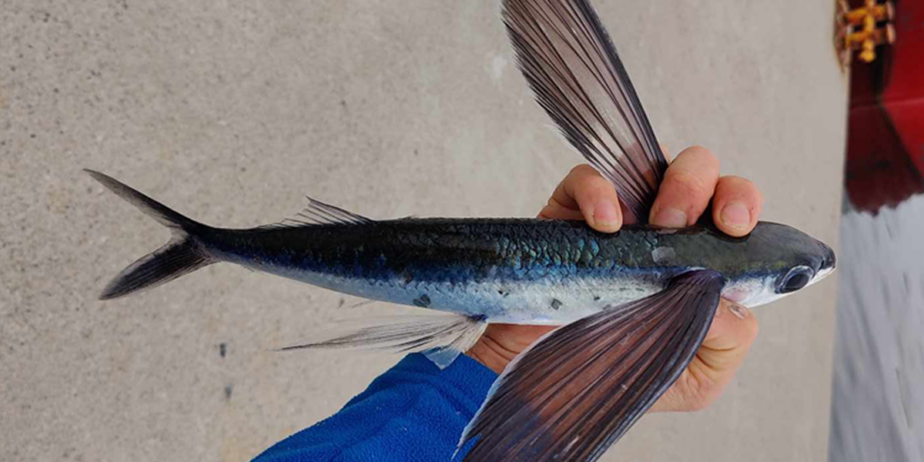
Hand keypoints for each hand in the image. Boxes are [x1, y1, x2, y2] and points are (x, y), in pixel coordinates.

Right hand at [466, 146, 761, 412]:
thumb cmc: (624, 377)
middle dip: (699, 186)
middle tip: (679, 226)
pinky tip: (605, 224)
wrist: (550, 391)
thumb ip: (729, 338)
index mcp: (700, 260)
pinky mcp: (568, 217)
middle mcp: (661, 232)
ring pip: (646, 161)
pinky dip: (598, 190)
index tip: (733, 227)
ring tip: (653, 224)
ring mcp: (616, 220)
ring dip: (662, 180)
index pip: (733, 208)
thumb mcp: (699, 375)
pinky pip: (584, 177)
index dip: (740, 201)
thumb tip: (725, 296)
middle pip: (698, 171)